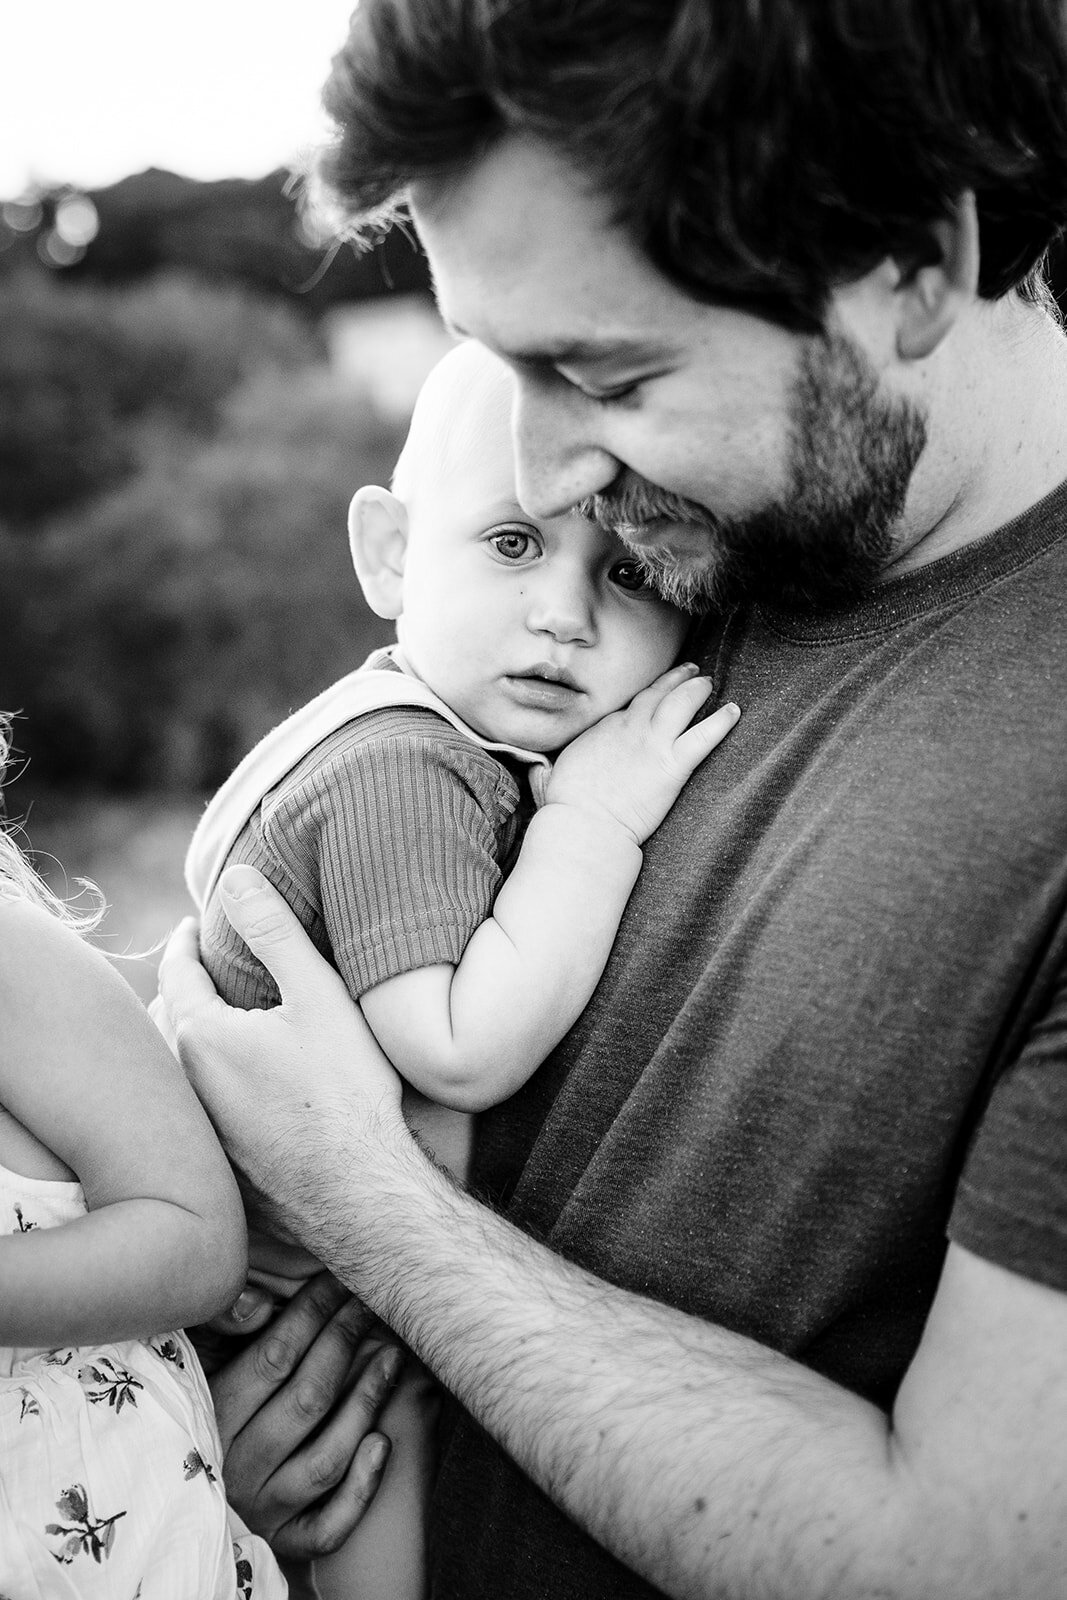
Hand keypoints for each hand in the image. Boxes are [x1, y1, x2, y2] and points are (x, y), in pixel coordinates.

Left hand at [155, 869, 407, 1249]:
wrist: (356, 1193)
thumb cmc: (343, 1092)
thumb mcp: (317, 995)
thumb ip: (274, 931)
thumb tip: (235, 876)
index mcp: (200, 1037)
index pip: (176, 971)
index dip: (185, 941)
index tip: (195, 924)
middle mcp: (185, 1086)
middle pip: (166, 1020)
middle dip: (181, 989)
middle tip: (201, 967)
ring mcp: (199, 1131)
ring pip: (178, 1069)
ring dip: (188, 1037)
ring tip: (215, 1020)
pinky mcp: (219, 1164)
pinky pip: (197, 1108)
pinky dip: (205, 1082)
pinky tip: (237, 1086)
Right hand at [213, 1272, 404, 1558]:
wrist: (181, 1509)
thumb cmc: (204, 1410)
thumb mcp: (199, 1365)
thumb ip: (222, 1329)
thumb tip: (260, 1302)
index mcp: (210, 1417)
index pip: (274, 1357)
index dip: (313, 1312)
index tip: (340, 1281)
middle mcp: (234, 1468)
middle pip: (307, 1400)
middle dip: (345, 1342)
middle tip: (371, 1305)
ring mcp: (263, 1508)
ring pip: (326, 1458)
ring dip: (366, 1402)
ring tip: (391, 1357)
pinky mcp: (285, 1542)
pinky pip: (329, 1524)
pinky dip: (361, 1486)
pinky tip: (382, 1443)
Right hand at [545, 663, 739, 843]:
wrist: (584, 821)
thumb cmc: (569, 801)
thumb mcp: (567, 763)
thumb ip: (580, 751)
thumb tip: (572, 757)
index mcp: (607, 726)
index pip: (634, 703)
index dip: (650, 691)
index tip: (660, 686)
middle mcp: (631, 726)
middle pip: (658, 692)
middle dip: (676, 678)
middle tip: (690, 670)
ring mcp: (653, 742)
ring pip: (681, 703)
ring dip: (696, 689)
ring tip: (708, 682)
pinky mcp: (672, 764)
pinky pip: (703, 736)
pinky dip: (720, 722)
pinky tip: (734, 712)